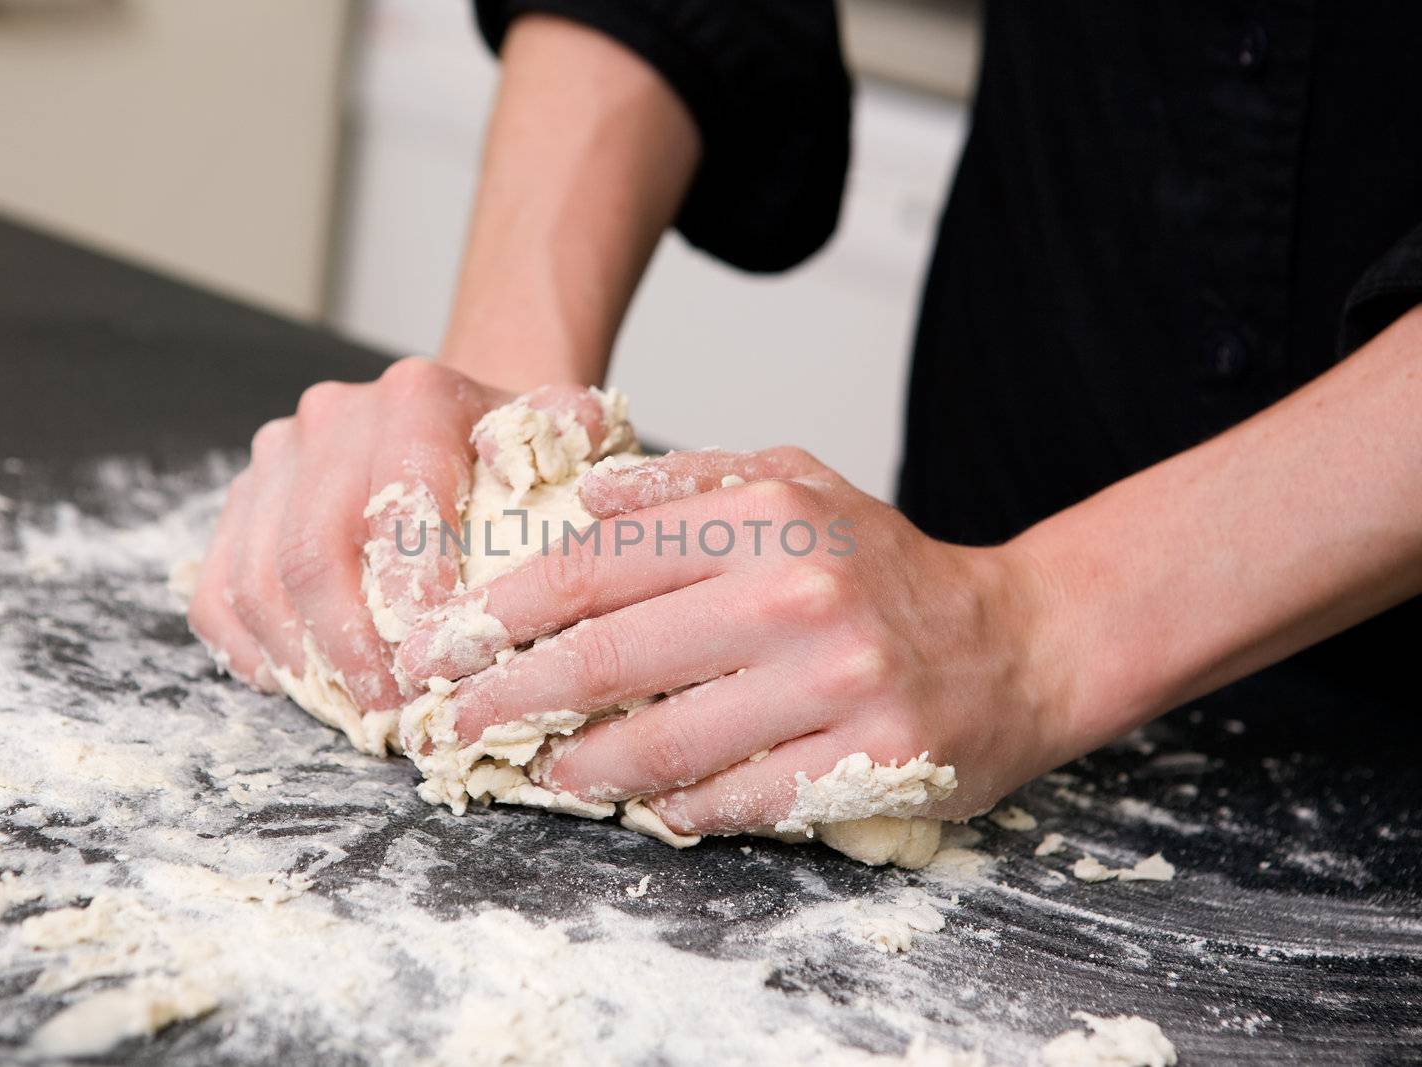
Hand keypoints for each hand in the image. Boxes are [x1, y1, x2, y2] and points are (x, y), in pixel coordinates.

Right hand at [186, 358, 607, 715]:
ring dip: (302, 659)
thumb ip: (574, 439)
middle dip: (352, 646)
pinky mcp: (242, 504)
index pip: (395, 498)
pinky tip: (296, 685)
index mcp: (414, 396)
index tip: (435, 663)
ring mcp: (276, 459)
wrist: (465, 425)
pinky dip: (249, 648)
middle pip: (313, 549)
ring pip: (257, 576)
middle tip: (394, 711)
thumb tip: (537, 476)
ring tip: (354, 712)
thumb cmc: (520, 456)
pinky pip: (219, 590)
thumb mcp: (570, 438)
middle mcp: (332, 416)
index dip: (407, 592)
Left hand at [398, 447, 1072, 832]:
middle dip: (513, 700)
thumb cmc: (885, 566)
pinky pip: (738, 800)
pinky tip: (643, 805)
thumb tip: (578, 503)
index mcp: (765, 518)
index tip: (448, 646)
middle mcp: (795, 596)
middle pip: (610, 658)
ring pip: (665, 744)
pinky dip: (676, 808)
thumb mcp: (796, 485)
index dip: (506, 612)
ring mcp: (835, 685)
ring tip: (541, 775)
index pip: (597, 565)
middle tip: (459, 725)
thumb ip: (687, 487)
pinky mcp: (867, 761)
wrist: (1019, 643)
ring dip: (580, 770)